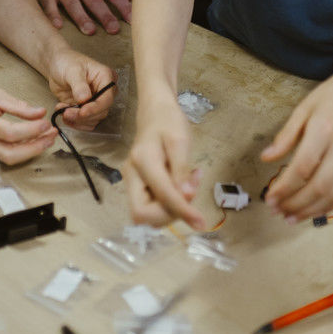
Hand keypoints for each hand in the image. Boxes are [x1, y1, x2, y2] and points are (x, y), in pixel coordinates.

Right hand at [0, 79, 56, 163]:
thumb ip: (18, 106)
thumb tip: (40, 113)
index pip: (10, 133)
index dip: (31, 130)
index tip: (46, 122)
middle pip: (11, 154)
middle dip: (35, 148)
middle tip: (52, 135)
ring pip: (10, 158)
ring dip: (31, 151)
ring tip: (48, 137)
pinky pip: (6, 155)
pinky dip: (22, 150)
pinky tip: (34, 140)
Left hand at [47, 52, 115, 128]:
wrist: (57, 65)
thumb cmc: (67, 62)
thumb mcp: (72, 70)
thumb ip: (79, 85)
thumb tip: (84, 99)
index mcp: (106, 77)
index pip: (107, 98)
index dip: (95, 108)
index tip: (82, 112)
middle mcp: (104, 91)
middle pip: (101, 112)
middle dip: (83, 116)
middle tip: (66, 113)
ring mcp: (95, 101)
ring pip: (93, 120)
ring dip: (77, 120)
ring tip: (62, 111)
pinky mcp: (86, 109)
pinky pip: (85, 122)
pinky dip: (74, 122)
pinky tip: (63, 113)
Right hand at [127, 95, 204, 229]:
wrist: (155, 110)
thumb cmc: (169, 120)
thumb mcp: (180, 140)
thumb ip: (182, 170)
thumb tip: (186, 197)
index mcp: (142, 161)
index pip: (162, 196)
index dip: (182, 211)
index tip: (201, 222)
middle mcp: (131, 175)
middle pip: (143, 214)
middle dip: (170, 213)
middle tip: (191, 193)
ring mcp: (132, 181)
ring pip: (149, 214)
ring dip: (173, 208)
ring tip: (190, 183)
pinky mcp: (138, 185)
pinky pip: (153, 204)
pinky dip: (170, 202)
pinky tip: (183, 184)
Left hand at [261, 59, 332, 220]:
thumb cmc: (332, 96)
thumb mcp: (304, 108)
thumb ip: (286, 136)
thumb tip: (265, 159)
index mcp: (324, 128)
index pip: (302, 167)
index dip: (284, 187)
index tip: (270, 198)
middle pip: (319, 186)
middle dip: (296, 204)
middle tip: (278, 211)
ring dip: (311, 211)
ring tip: (292, 216)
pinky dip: (330, 206)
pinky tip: (314, 209)